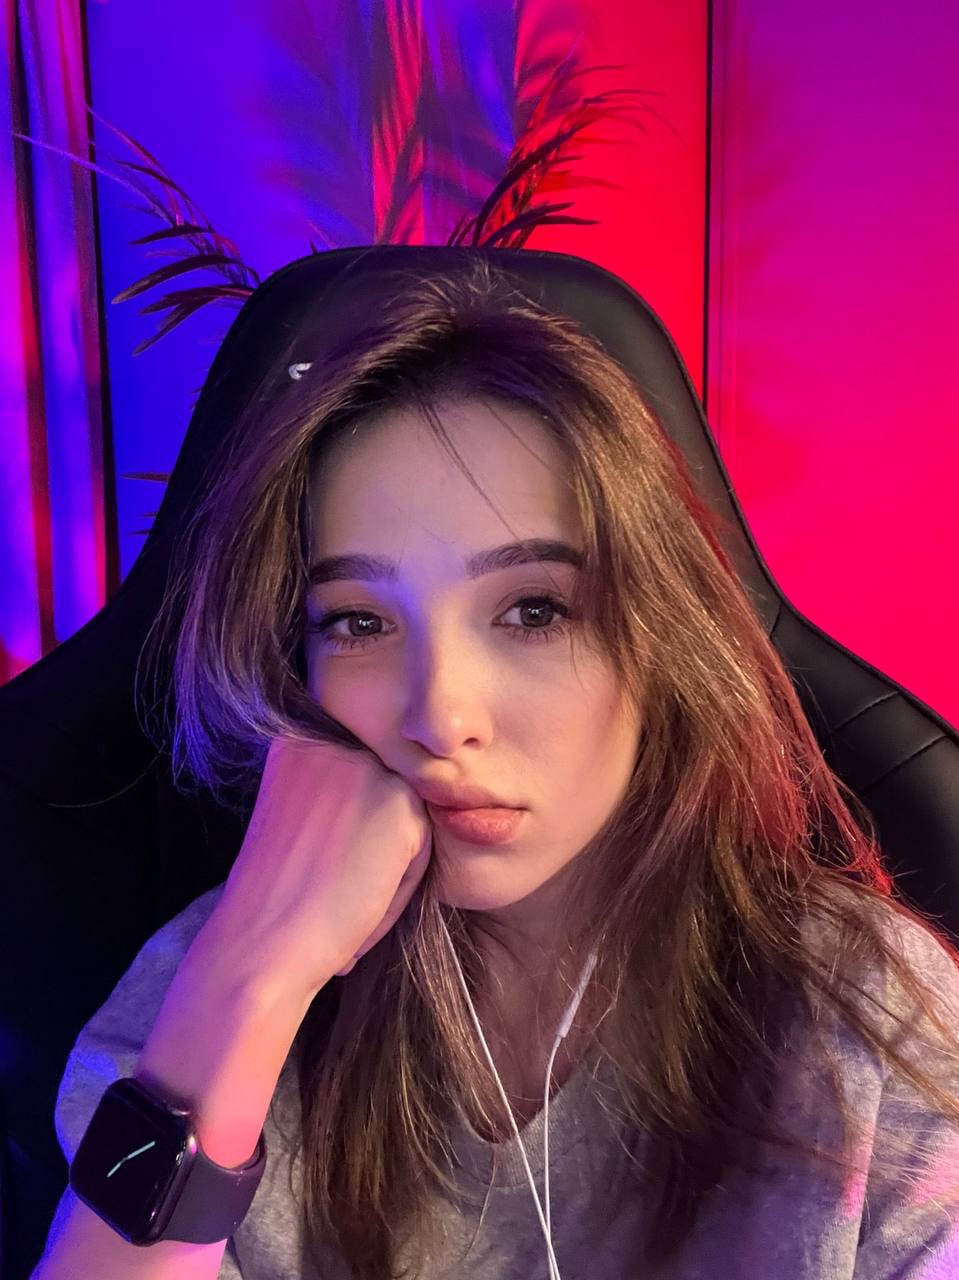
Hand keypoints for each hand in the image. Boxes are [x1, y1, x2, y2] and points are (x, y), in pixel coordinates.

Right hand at [206, 736, 433, 996]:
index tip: (316, 874)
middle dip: (367, 851)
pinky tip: (357, 907)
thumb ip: (330, 795)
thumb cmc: (271, 900)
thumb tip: (376, 804)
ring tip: (340, 902)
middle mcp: (333, 744)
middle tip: (329, 892)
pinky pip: (422, 853)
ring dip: (386, 871)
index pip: (354, 786)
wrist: (258, 946)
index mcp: (296, 743)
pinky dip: (398, 891)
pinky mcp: (399, 805)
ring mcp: (367, 770)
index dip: (342, 841)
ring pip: (406, 825)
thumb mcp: (290, 819)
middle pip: (383, 800)